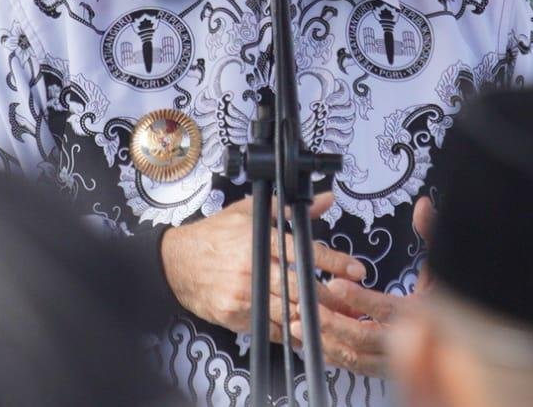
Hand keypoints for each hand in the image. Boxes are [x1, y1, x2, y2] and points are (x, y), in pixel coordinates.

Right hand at [161, 192, 366, 342]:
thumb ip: (289, 210)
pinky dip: (292, 333)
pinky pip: (272, 329)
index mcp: (259, 240)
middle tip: (355, 301)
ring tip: (340, 320)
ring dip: (316, 318)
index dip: (334, 261)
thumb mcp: (249, 213)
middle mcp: (253, 268)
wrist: (175, 263)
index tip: (356, 269)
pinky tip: (308, 333)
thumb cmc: (213, 236)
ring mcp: (244, 296)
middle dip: (332, 297)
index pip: (304, 251)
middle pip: (301, 287)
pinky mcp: (236, 317)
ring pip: (290, 312)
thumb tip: (324, 199)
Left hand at [285, 194, 436, 376]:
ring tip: (299, 325)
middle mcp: (408, 342)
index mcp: (421, 314)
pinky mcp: (383, 368)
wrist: (459, 341)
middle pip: (365, 338)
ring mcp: (395, 361)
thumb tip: (422, 205)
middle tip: (308, 308)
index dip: (359, 298)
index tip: (335, 284)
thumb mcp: (441, 266)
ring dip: (326, 342)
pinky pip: (354, 367)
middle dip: (332, 324)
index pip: (386, 309)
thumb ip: (430, 234)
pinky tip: (312, 341)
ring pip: (356, 358)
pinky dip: (332, 356)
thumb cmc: (448, 300)